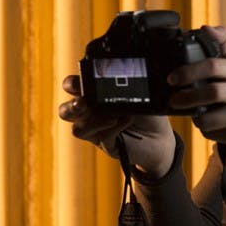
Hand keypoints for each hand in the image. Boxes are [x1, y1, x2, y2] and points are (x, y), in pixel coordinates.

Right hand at [58, 75, 175, 176]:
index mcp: (91, 96)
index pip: (71, 87)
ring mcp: (95, 132)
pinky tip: (127, 120)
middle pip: (65, 111)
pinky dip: (114, 128)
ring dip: (93, 121)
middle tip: (83, 103)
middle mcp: (89, 114)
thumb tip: (113, 86)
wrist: (160, 137)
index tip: (83, 80)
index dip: (72, 84)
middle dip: (71, 106)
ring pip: (77, 129)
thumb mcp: (136, 95)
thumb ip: (122, 89)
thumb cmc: (146, 112)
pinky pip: (102, 137)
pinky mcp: (106, 145)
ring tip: (111, 117)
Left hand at [167, 26, 225, 154]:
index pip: (214, 66)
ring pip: (208, 118)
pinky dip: (205, 130)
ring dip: (196, 117)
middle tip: (174, 100)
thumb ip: (222, 44)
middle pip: (212, 92)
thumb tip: (206, 28)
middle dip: (187, 97)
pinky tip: (209, 125)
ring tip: (194, 114)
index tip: (172, 78)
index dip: (189, 71)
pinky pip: (212, 134)